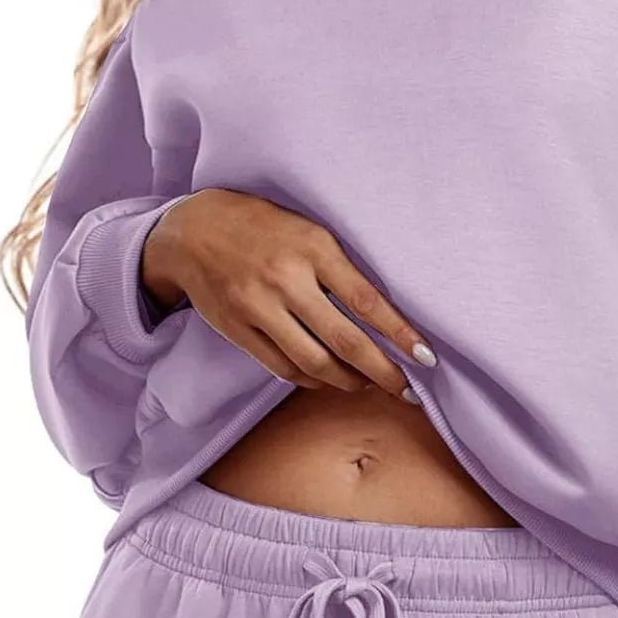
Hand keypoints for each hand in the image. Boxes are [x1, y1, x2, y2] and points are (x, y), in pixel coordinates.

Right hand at [141, 188, 435, 395]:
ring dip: (349, 382)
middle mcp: (286, 279)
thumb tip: (385, 315)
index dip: (400, 334)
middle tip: (408, 391)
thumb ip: (341, 267)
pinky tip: (332, 380)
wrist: (191, 231)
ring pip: (315, 362)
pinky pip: (284, 368)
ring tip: (371, 385)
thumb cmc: (263, 227)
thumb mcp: (308, 231)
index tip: (426, 357)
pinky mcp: (238, 330)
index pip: (368, 301)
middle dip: (383, 372)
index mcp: (313, 248)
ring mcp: (258, 307)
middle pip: (345, 341)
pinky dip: (313, 380)